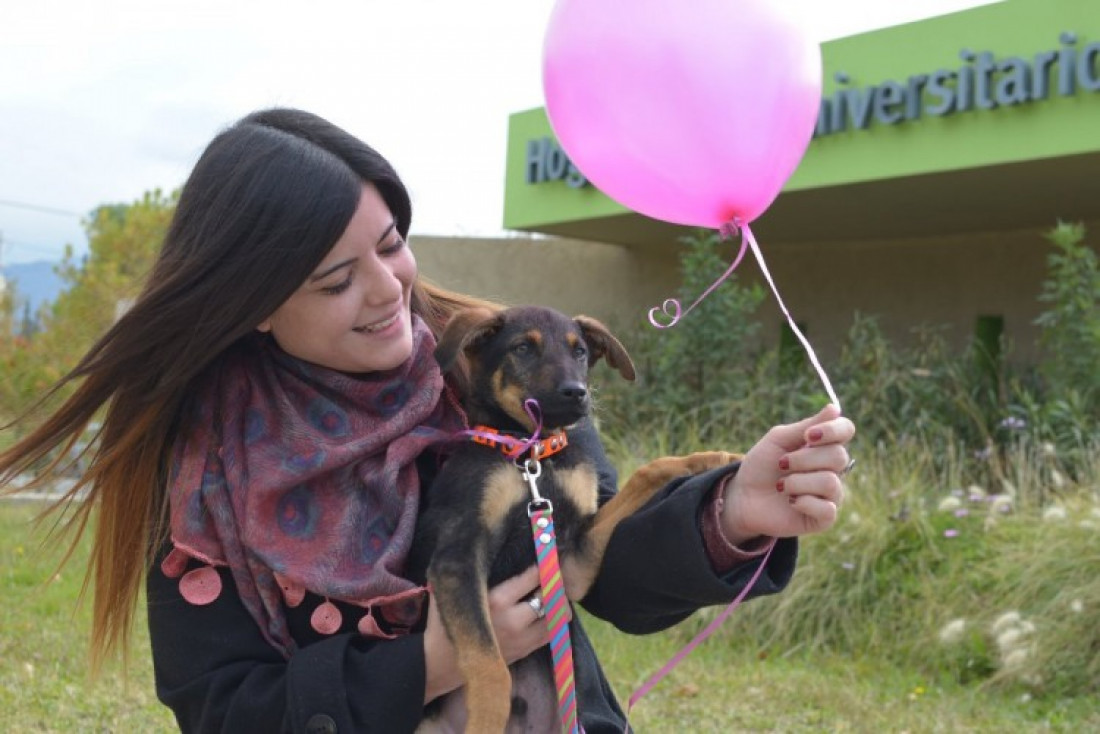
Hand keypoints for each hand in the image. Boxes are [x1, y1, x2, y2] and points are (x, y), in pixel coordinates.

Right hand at [422, 566, 567, 702]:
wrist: (440, 665)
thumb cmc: (442, 623)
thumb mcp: (448, 591)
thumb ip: (464, 570)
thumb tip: (476, 543)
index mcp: (497, 600)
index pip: (534, 576)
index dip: (543, 563)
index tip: (546, 554)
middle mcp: (514, 620)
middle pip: (550, 596)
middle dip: (553, 582)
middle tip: (552, 571)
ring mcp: (522, 639)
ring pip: (556, 617)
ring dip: (558, 602)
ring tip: (552, 591)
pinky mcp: (524, 652)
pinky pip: (551, 634)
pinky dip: (554, 620)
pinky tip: (547, 610)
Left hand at [721, 404, 853, 542]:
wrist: (743, 496)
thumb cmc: (762, 465)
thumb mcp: (779, 440)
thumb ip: (807, 425)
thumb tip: (835, 408)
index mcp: (824, 446)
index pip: (846, 430)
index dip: (832, 430)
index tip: (808, 436)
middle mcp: (833, 469)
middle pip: (838, 456)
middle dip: (804, 459)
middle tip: (782, 463)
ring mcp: (831, 494)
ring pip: (830, 482)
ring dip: (797, 482)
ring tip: (782, 486)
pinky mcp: (824, 518)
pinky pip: (827, 509)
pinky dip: (803, 502)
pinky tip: (790, 501)